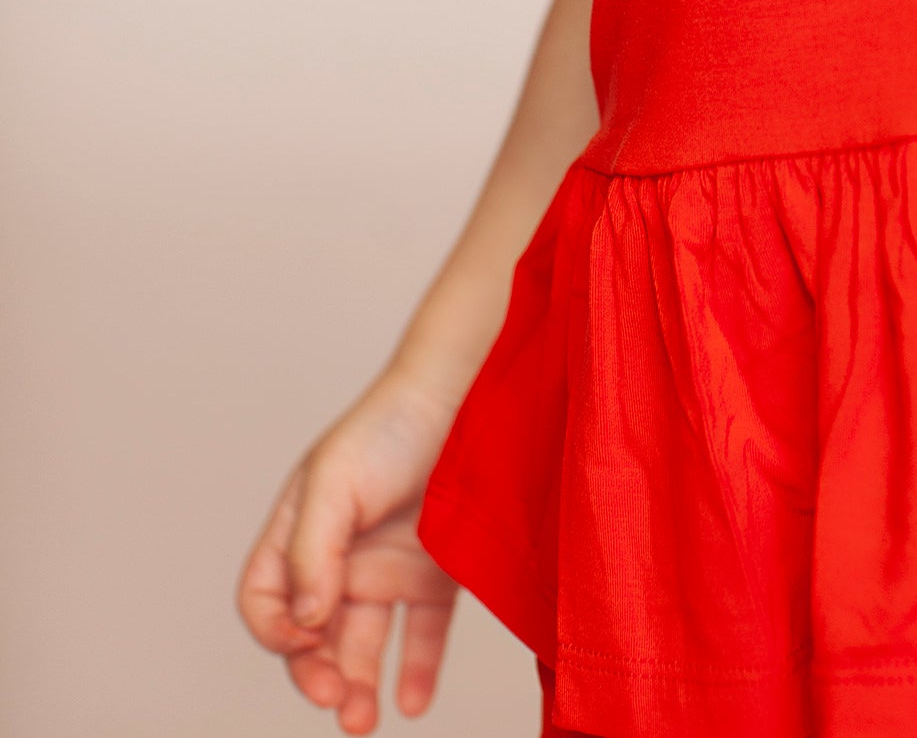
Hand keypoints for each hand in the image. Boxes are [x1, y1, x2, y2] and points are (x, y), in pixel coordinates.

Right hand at [239, 373, 459, 731]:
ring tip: (367, 719)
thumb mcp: (333, 480)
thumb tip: (305, 622)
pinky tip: (413, 701)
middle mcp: (341, 557)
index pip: (266, 600)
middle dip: (319, 676)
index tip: (306, 638)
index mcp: (303, 532)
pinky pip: (422, 635)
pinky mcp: (436, 573)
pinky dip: (416, 672)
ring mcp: (389, 567)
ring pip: (363, 646)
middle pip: (314, 636)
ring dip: (359, 686)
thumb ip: (311, 552)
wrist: (468, 394)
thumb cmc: (391, 426)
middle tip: (340, 704)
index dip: (275, 631)